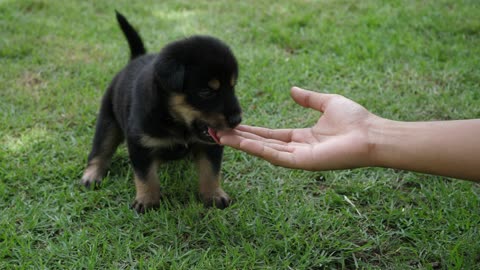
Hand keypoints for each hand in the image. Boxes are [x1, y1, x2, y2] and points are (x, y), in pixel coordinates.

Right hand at [217, 87, 380, 170]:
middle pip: (262, 144)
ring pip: (263, 151)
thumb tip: (291, 90)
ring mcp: (298, 157)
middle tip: (217, 132)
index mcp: (302, 137)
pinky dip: (256, 149)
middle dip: (239, 139)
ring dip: (241, 144)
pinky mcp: (301, 162)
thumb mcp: (327, 102)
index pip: (271, 135)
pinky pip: (274, 155)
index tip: (233, 125)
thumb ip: (308, 98)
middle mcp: (296, 149)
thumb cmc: (355, 120)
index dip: (252, 131)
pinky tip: (240, 142)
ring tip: (220, 137)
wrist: (371, 133)